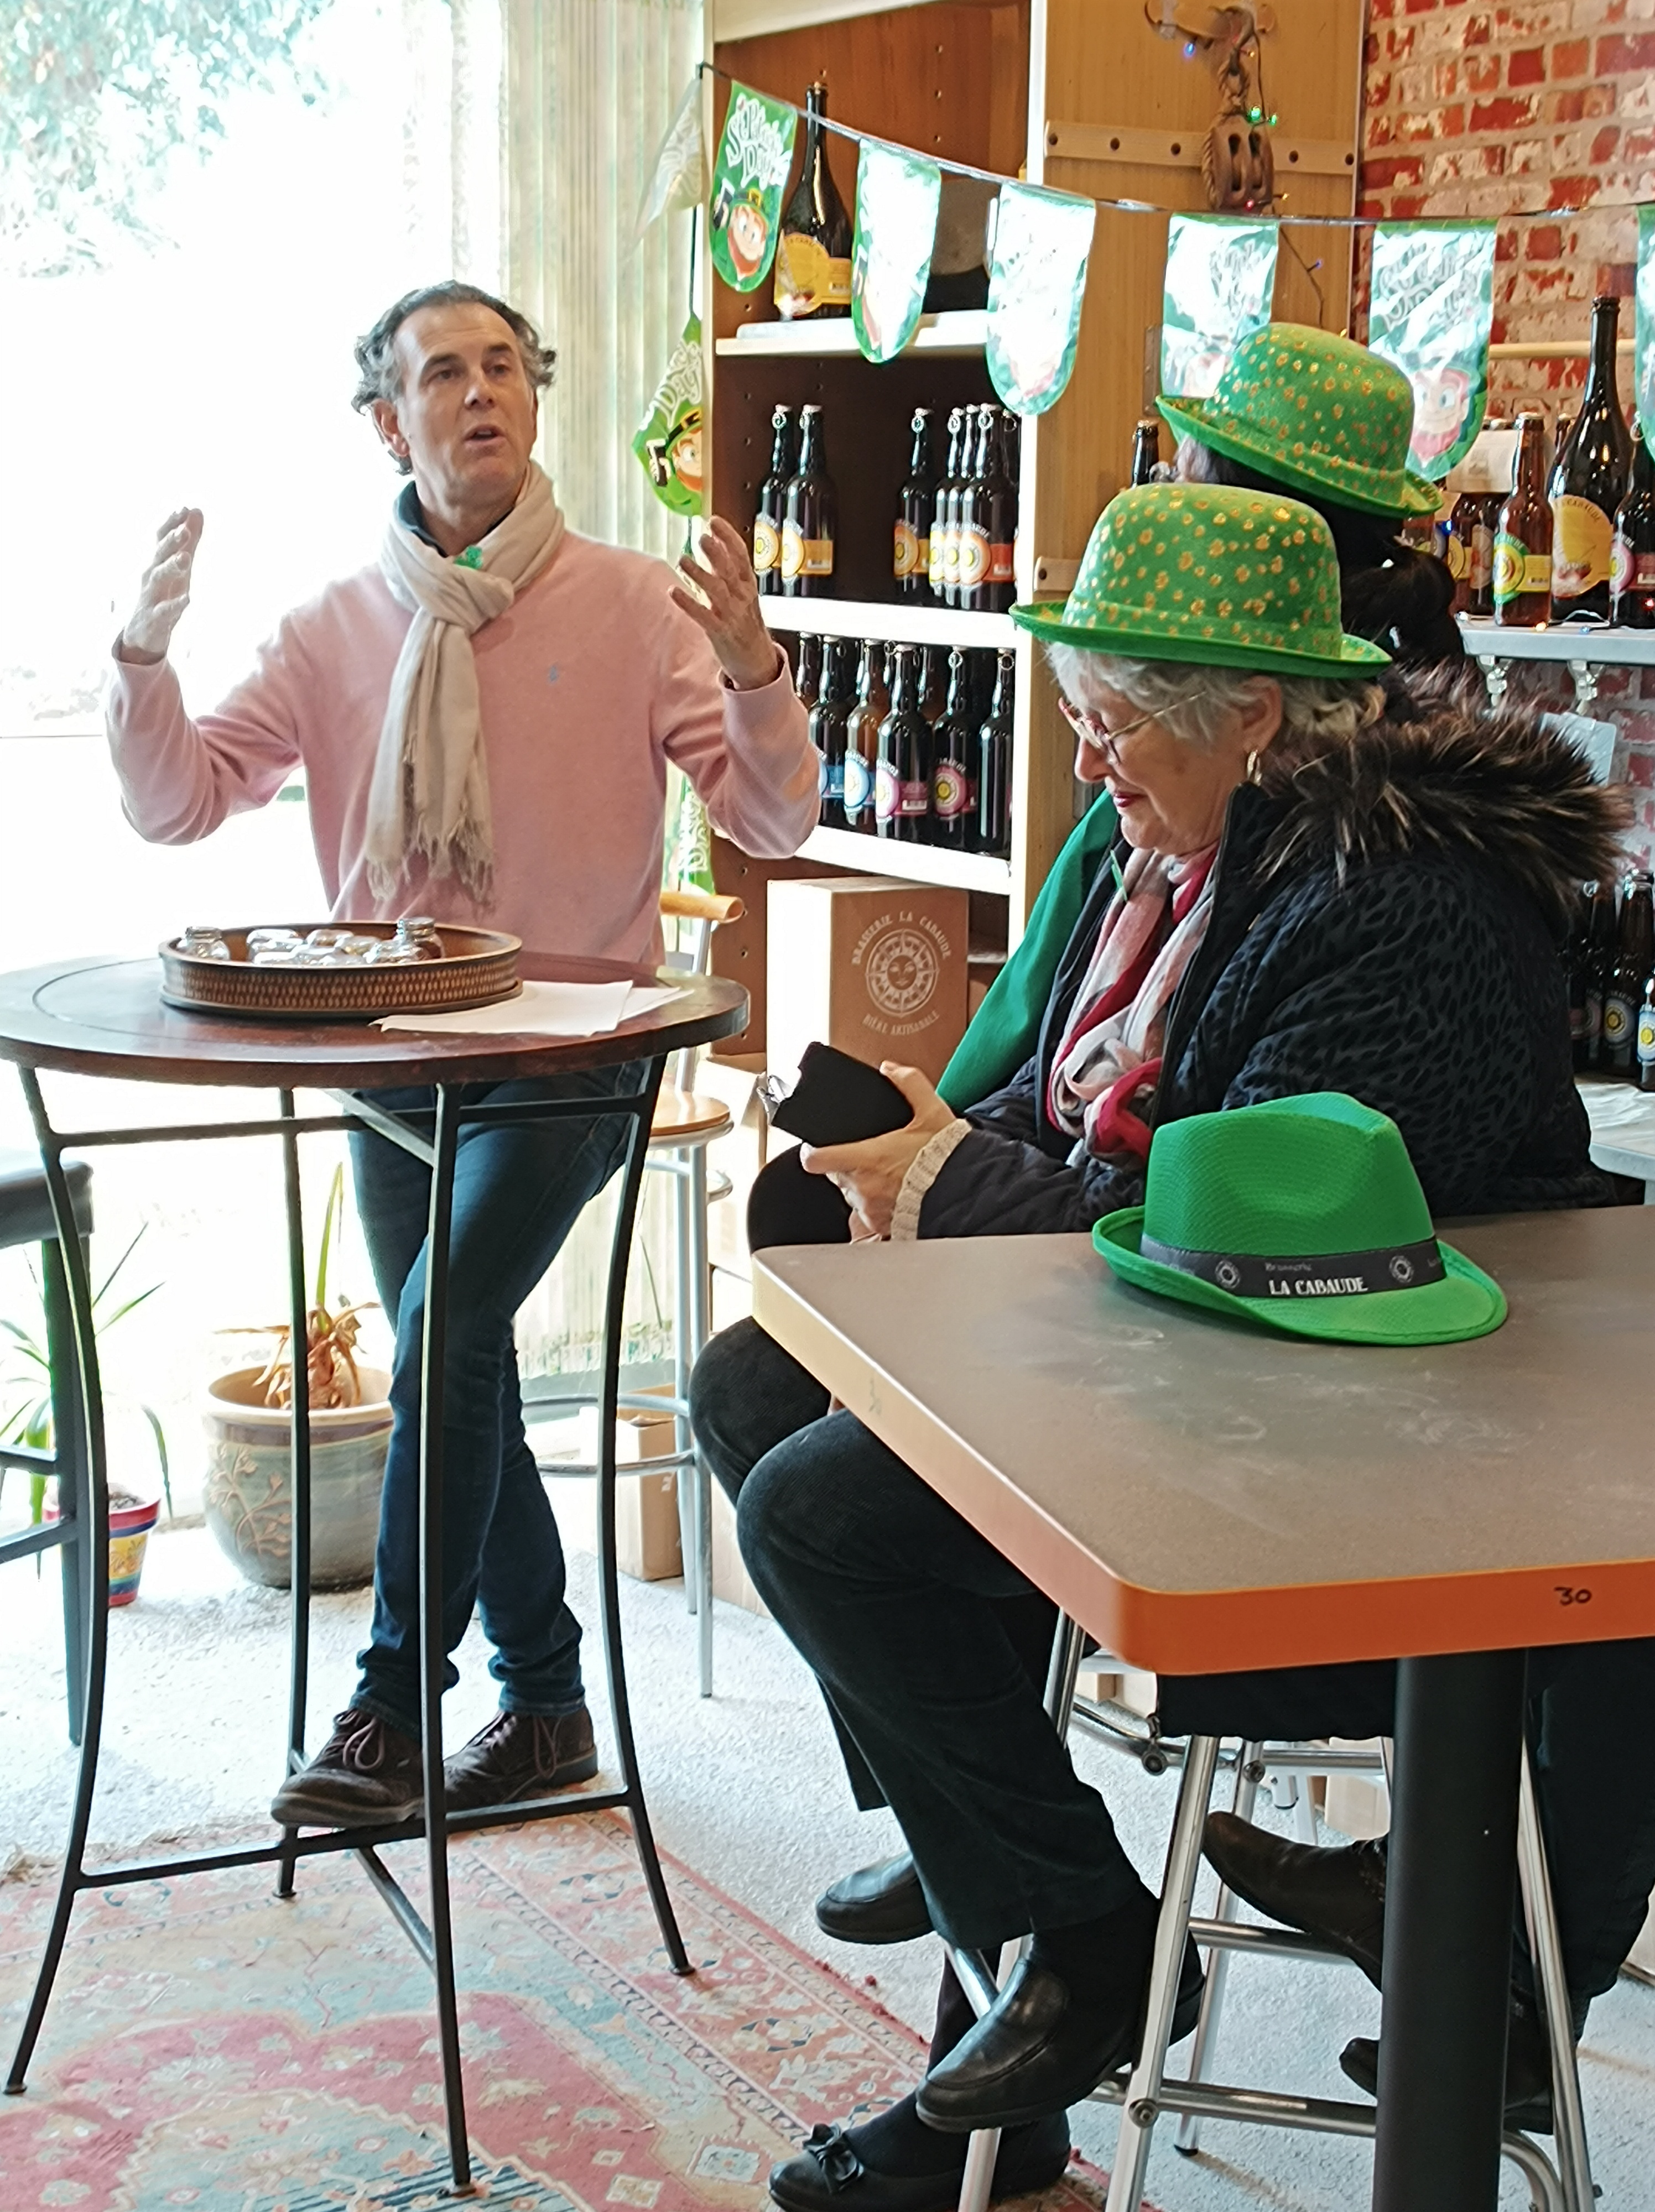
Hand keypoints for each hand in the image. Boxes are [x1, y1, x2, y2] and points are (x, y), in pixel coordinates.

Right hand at [118, 508, 203, 664]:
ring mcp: (150, 597)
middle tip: (184, 531)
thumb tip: (197, 510)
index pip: (160, 538)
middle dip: (170, 542)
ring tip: (186, 559)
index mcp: (156, 561)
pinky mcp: (154, 618)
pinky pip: (164, 611)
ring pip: (158, 579)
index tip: (183, 509)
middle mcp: (150, 575)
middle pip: (158, 555)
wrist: (142, 632)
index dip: (170, 524)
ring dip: (171, 568)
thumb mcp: (177, 566)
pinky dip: (174, 605)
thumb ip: (188, 540)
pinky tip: (188, 599)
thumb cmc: (161, 594)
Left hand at [670, 514, 781, 690]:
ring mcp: (731, 614)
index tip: (714, 521)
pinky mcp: (719, 631)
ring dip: (699, 575)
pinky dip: (688, 603)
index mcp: (749, 584)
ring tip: (683, 560)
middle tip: (702, 537)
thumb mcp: (743, 593)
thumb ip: (727, 568)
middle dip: (716, 553)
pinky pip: (703, 616)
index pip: (741, 555)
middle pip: (729, 570)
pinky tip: (674, 591)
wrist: (756, 659)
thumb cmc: (745, 622)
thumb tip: (713, 541)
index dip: (728, 536)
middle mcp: (742, 597)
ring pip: (716, 591)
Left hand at [800, 1064, 957, 1240]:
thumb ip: (910, 1085)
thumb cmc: (947, 1158)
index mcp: (866, 1158)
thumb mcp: (932, 1113)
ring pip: (852, 1195)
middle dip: (846, 1165)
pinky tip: (897, 1195)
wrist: (968, 1195)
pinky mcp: (882, 1227)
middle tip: (868, 1157)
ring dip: (863, 1186)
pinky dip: (877, 1205)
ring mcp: (871, 1210)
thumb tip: (891, 1069)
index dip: (812, 1153)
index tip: (816, 1148)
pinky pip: (868, 1215)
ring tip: (889, 1177)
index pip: (816, 1160)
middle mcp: (863, 1187)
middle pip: (835, 1175)